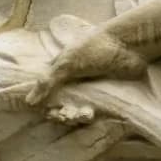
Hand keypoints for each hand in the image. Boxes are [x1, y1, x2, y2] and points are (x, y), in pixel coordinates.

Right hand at [21, 23, 149, 105]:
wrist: (132, 44)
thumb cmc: (97, 47)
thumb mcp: (68, 62)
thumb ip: (48, 81)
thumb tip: (29, 102)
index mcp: (61, 70)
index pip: (44, 91)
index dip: (41, 103)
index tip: (43, 111)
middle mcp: (73, 82)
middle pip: (59, 105)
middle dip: (61, 113)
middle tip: (65, 115)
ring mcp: (89, 90)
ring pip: (75, 111)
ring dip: (75, 116)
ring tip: (83, 114)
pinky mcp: (106, 98)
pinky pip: (93, 113)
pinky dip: (88, 116)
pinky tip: (90, 114)